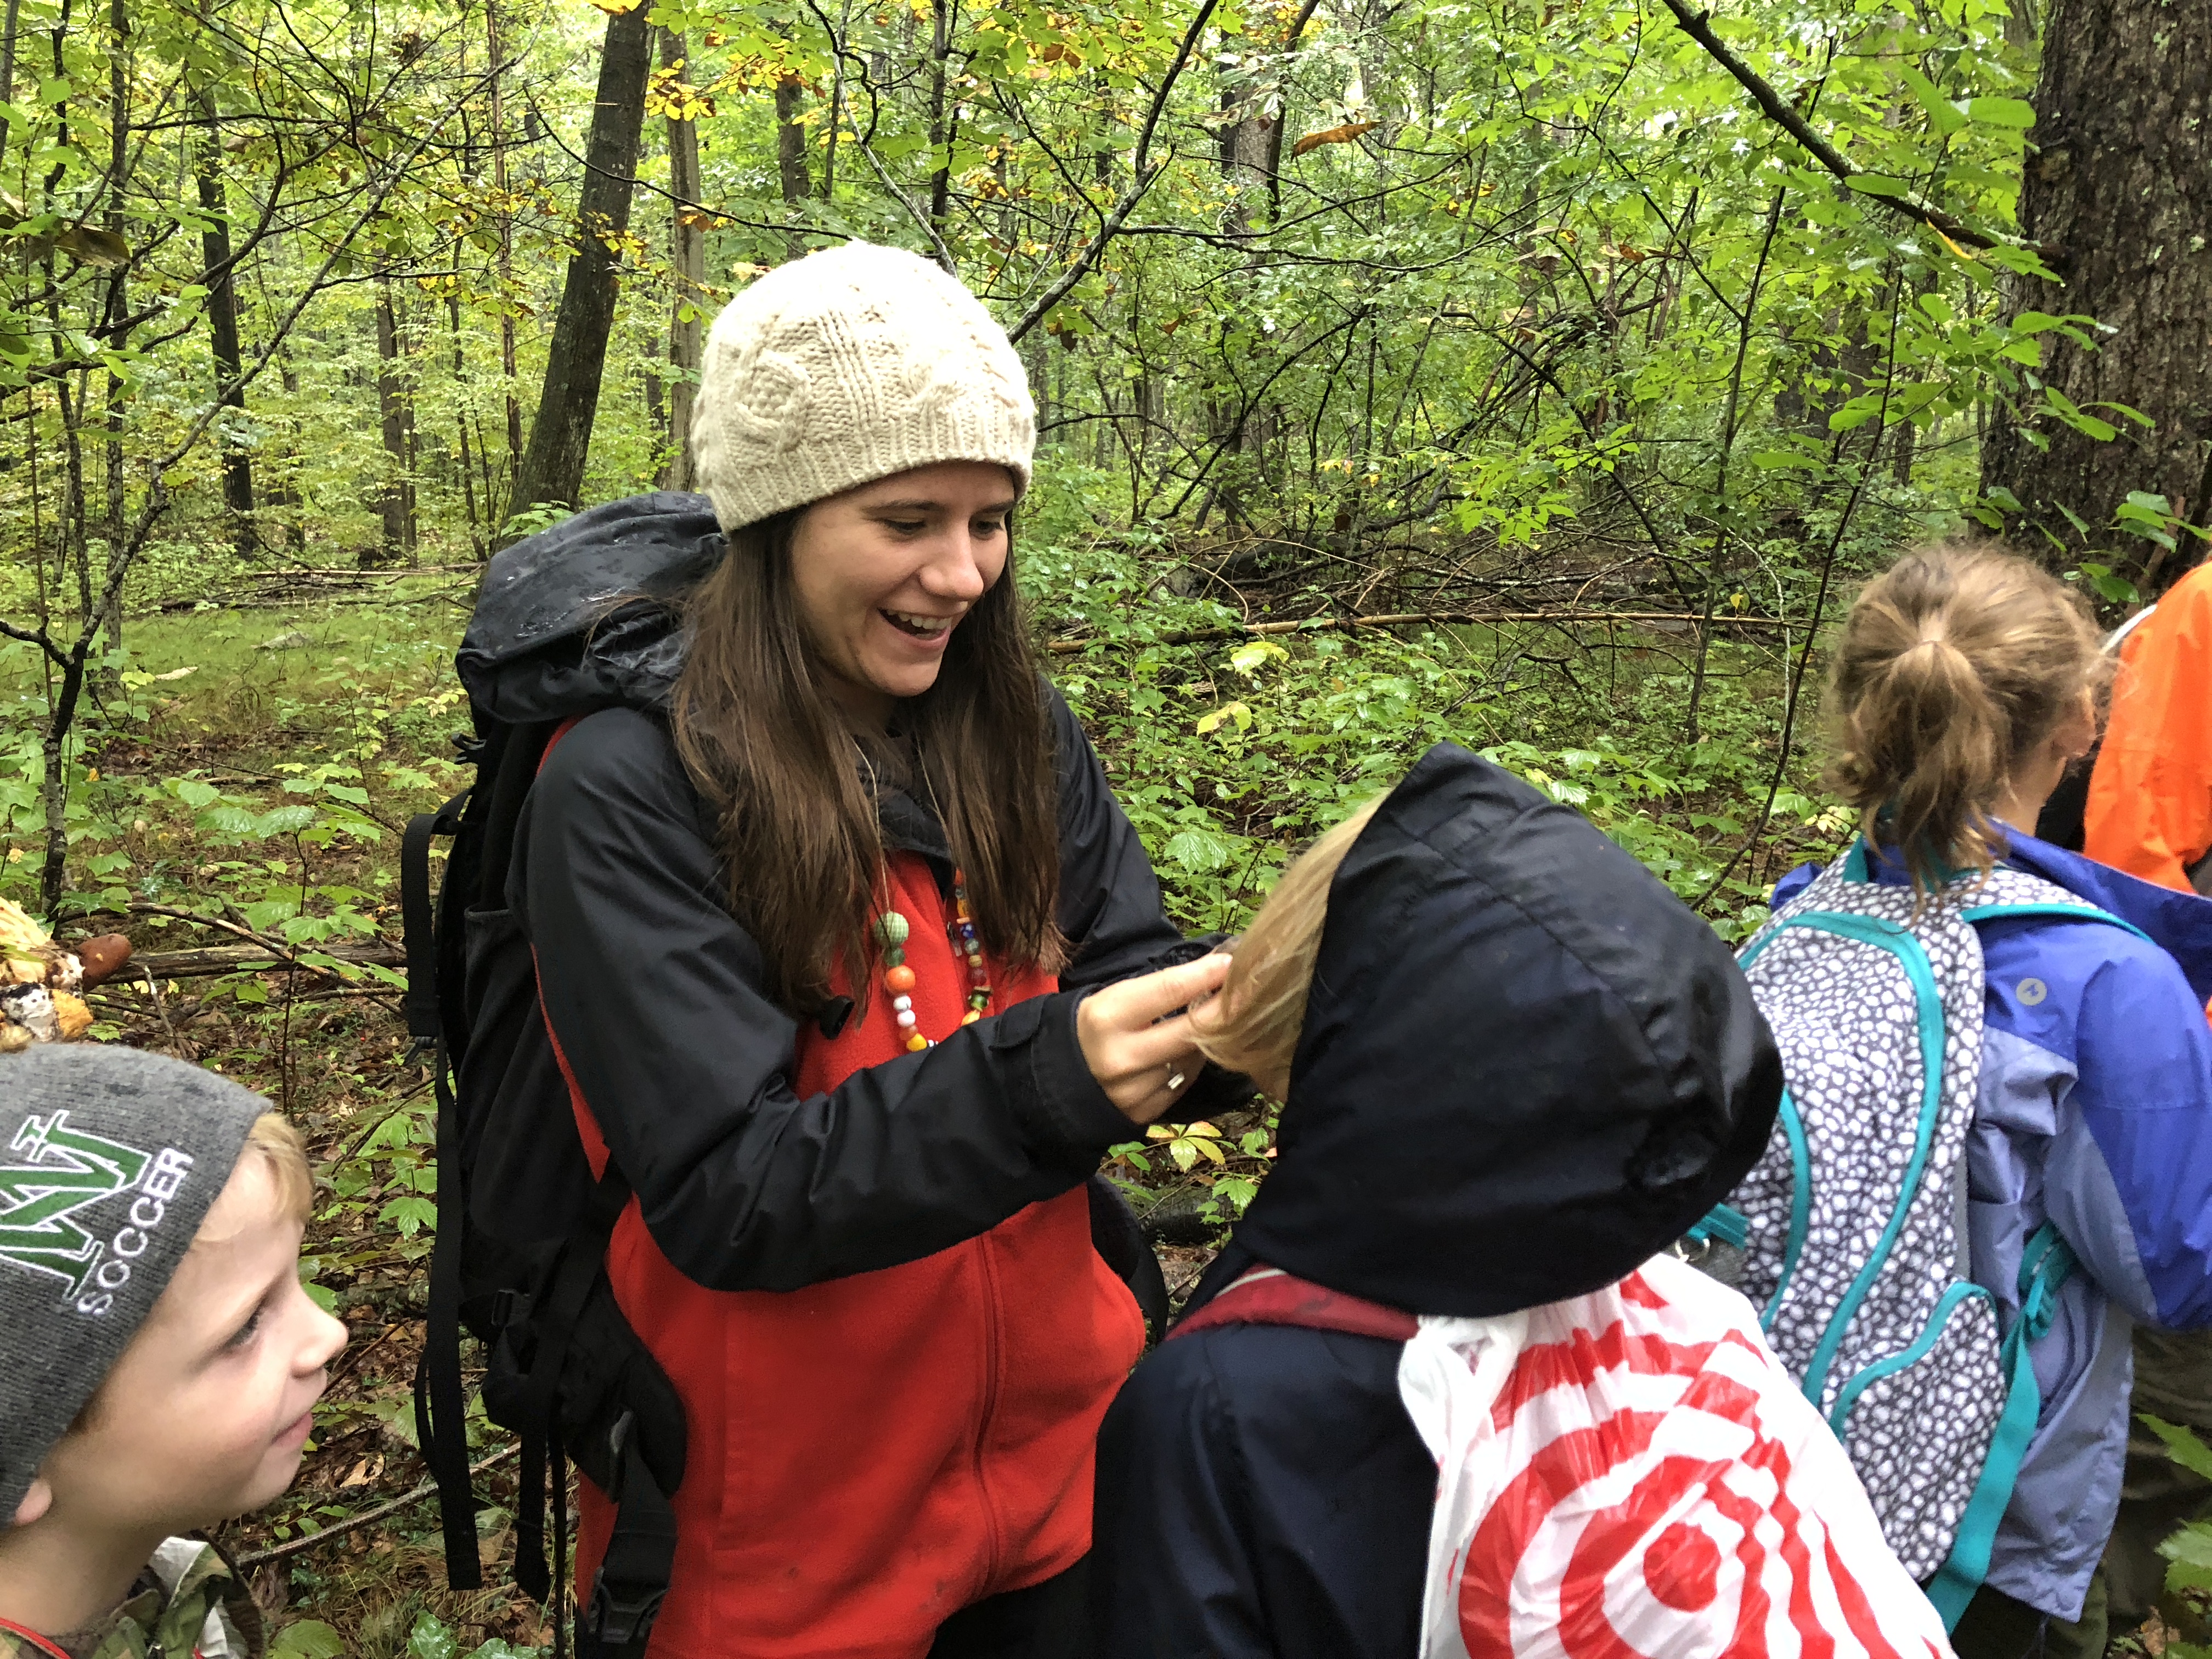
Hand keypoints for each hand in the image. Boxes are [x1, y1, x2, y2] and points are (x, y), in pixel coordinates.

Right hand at [1077, 952, 1232, 1126]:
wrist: (1057, 1079)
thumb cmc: (1091, 1028)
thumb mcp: (1112, 998)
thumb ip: (1159, 989)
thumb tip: (1213, 971)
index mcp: (1107, 1017)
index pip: (1169, 990)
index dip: (1206, 975)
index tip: (1232, 963)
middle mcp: (1121, 1056)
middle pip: (1190, 1030)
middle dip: (1224, 1009)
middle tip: (1247, 993)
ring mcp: (1132, 1090)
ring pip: (1192, 1060)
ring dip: (1205, 1041)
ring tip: (1203, 1026)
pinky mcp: (1142, 1113)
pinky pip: (1183, 1084)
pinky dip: (1189, 1067)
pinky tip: (1183, 1055)